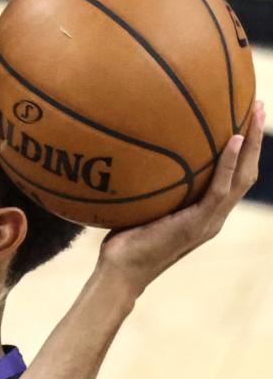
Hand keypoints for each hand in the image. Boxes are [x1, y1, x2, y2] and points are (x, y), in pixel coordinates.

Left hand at [98, 101, 264, 295]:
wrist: (119, 272)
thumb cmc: (121, 243)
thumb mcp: (139, 208)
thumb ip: (147, 187)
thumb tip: (130, 155)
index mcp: (204, 214)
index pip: (232, 178)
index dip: (242, 152)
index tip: (243, 120)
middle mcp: (213, 217)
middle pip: (246, 173)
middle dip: (255, 139)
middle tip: (259, 106)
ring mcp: (209, 222)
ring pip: (243, 177)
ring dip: (252, 144)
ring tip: (257, 110)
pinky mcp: (199, 223)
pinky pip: (220, 189)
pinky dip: (230, 162)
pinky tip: (235, 138)